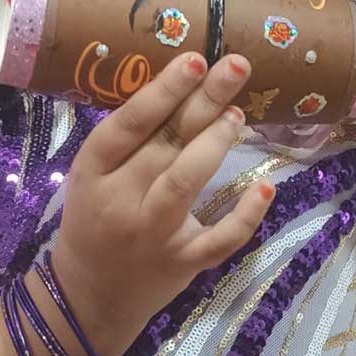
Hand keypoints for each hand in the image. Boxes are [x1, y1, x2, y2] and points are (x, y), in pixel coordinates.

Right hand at [52, 53, 273, 355]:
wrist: (90, 295)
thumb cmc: (95, 218)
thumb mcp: (94, 176)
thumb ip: (131, 140)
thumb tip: (189, 85)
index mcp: (92, 172)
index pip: (128, 124)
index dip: (162, 91)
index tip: (194, 60)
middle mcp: (121, 201)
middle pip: (164, 144)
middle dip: (202, 102)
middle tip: (235, 66)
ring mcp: (153, 234)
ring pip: (185, 183)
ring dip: (215, 144)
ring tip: (238, 115)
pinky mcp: (182, 263)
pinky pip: (218, 240)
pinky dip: (245, 216)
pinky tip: (265, 186)